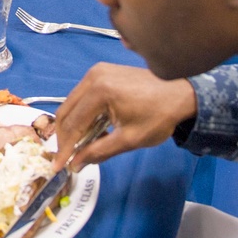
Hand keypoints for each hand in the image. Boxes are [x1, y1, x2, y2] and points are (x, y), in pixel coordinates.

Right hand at [55, 63, 196, 170]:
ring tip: (77, 146)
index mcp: (99, 91)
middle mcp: (92, 76)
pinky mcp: (101, 71)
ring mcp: (96, 71)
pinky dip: (82, 113)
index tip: (57, 166)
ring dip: (72, 125)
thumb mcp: (129, 139)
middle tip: (65, 158)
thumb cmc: (158, 116)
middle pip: (66, 110)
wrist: (180, 93)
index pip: (73, 123)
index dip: (64, 148)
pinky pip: (82, 95)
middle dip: (64, 137)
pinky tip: (90, 129)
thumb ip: (98, 152)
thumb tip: (75, 165)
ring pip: (72, 102)